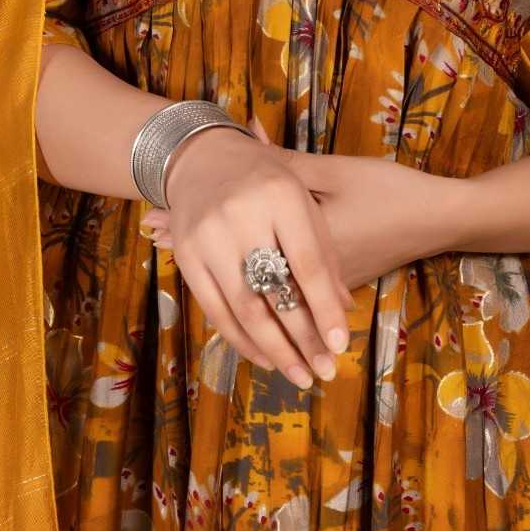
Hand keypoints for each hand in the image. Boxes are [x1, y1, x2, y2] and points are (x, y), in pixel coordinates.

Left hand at [143, 117, 455, 301]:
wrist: (440, 220)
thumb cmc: (390, 191)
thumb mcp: (334, 171)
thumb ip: (285, 165)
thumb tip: (243, 138)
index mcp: (297, 243)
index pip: (231, 236)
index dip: (193, 227)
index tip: (154, 221)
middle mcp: (301, 271)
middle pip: (233, 260)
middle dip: (195, 246)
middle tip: (151, 232)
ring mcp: (317, 281)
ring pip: (255, 274)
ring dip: (216, 256)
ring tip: (175, 245)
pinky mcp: (332, 280)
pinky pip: (280, 279)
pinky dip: (251, 263)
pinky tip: (231, 252)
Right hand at [144, 119, 353, 390]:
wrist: (202, 155)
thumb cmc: (265, 179)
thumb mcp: (303, 198)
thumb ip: (324, 251)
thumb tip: (343, 310)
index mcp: (280, 195)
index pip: (307, 263)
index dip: (325, 308)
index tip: (342, 344)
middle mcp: (241, 215)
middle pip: (275, 292)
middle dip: (304, 339)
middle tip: (326, 371)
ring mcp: (208, 237)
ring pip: (244, 309)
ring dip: (274, 350)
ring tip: (300, 375)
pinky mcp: (186, 256)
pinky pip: (215, 310)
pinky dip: (241, 340)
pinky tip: (266, 357)